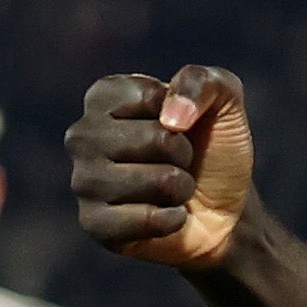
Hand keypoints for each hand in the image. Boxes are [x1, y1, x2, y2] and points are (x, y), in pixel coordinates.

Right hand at [71, 67, 257, 269]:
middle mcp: (82, 136)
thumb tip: (171, 118)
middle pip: (155, 138)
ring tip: (172, 189)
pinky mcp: (94, 224)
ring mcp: (83, 182)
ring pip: (156, 181)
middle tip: (179, 163)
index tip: (181, 126)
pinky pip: (147, 219)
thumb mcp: (224, 101)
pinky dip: (172, 219)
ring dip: (180, 187)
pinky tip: (165, 217)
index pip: (151, 96)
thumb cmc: (213, 149)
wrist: (225, 208)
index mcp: (104, 97)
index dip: (185, 114)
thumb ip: (202, 82)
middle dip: (184, 154)